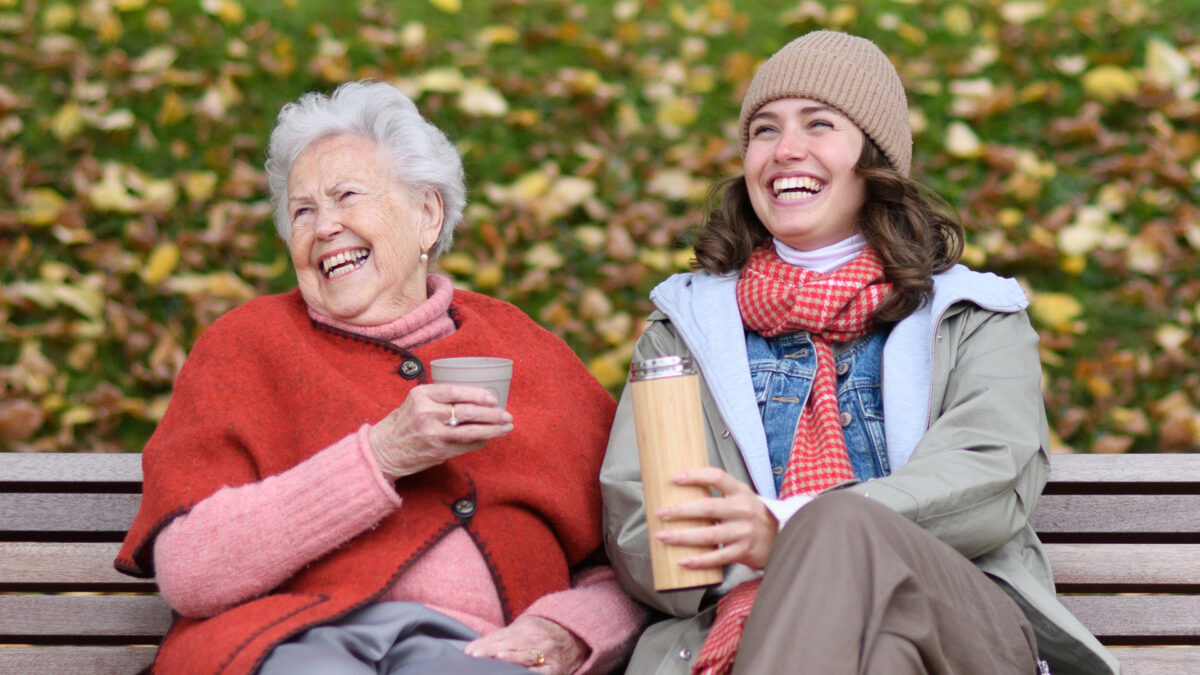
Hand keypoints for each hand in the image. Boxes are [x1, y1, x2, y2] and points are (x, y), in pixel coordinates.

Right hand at [368, 383, 512, 478]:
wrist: (382, 450)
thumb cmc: (402, 423)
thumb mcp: (415, 401)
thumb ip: (439, 397)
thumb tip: (475, 397)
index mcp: (421, 395)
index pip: (455, 391)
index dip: (477, 394)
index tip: (492, 398)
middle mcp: (427, 414)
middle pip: (467, 412)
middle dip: (492, 414)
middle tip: (507, 415)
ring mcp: (433, 434)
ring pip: (470, 431)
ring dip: (492, 430)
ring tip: (506, 427)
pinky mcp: (438, 452)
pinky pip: (466, 446)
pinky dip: (480, 441)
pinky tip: (489, 438)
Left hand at [464, 616, 588, 673]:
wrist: (574, 638)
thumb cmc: (539, 635)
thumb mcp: (521, 630)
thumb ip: (498, 639)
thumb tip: (470, 650)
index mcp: (529, 629)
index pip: (503, 637)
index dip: (487, 645)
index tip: (471, 652)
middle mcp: (539, 641)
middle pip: (513, 646)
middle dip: (494, 652)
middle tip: (476, 657)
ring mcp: (548, 657)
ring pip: (525, 659)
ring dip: (510, 662)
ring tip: (497, 664)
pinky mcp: (555, 672)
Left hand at [653, 467, 777, 569]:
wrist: (780, 536)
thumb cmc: (751, 514)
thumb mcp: (740, 496)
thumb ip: (717, 492)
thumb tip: (678, 489)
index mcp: (739, 491)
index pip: (717, 477)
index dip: (695, 476)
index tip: (673, 478)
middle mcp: (742, 510)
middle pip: (708, 508)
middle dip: (681, 511)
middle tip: (660, 513)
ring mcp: (743, 532)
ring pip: (709, 535)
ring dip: (683, 536)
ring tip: (663, 536)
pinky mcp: (743, 551)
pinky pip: (718, 557)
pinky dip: (699, 561)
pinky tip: (682, 561)